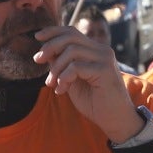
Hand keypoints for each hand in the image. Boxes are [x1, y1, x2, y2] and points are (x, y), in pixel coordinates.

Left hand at [31, 23, 139, 142]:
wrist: (114, 120)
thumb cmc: (94, 102)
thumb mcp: (72, 80)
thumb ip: (63, 65)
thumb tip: (46, 52)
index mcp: (95, 50)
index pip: (72, 32)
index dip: (53, 32)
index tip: (37, 37)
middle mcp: (102, 50)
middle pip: (71, 36)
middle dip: (50, 46)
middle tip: (38, 60)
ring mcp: (105, 59)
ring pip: (71, 51)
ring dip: (56, 68)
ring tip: (52, 84)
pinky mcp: (105, 70)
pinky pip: (76, 67)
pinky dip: (64, 78)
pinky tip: (62, 91)